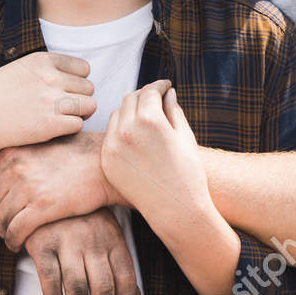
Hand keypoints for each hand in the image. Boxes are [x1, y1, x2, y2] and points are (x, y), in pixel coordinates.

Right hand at [0, 52, 94, 160]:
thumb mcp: (18, 71)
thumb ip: (46, 69)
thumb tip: (80, 74)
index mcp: (42, 60)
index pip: (84, 69)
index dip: (77, 82)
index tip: (63, 92)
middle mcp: (49, 78)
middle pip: (89, 88)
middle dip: (79, 99)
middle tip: (60, 109)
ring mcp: (51, 101)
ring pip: (90, 106)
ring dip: (79, 114)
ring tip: (60, 119)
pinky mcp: (50, 124)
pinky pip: (79, 125)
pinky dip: (70, 129)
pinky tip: (53, 130)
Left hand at [0, 130, 119, 250]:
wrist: (106, 164)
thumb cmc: (77, 154)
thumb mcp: (39, 145)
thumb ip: (15, 157)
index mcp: (10, 152)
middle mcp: (14, 167)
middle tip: (4, 226)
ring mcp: (28, 186)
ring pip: (0, 219)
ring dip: (3, 232)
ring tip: (11, 236)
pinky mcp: (43, 206)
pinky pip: (16, 230)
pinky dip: (13, 241)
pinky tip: (19, 244)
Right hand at [22, 209, 138, 294]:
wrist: (48, 193)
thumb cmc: (83, 220)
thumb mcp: (108, 235)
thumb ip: (119, 263)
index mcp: (114, 239)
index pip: (126, 278)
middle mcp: (93, 241)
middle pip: (103, 288)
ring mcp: (67, 242)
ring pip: (77, 288)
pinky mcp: (42, 244)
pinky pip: (50, 279)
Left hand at [101, 81, 211, 226]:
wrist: (175, 208)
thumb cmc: (188, 172)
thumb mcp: (185, 136)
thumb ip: (173, 111)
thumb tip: (168, 93)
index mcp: (149, 120)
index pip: (149, 91)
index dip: (159, 86)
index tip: (166, 86)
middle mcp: (126, 130)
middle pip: (130, 99)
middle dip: (144, 96)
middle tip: (156, 99)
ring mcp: (113, 146)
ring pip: (117, 115)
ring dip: (130, 111)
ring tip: (146, 118)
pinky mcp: (107, 161)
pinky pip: (110, 136)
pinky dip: (121, 130)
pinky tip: (136, 136)